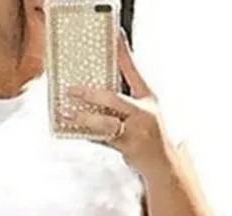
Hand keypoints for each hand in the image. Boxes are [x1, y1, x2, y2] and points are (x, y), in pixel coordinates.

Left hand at [62, 29, 178, 177]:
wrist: (162, 162)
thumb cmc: (149, 133)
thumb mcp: (144, 109)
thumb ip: (127, 95)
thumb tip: (99, 87)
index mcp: (148, 97)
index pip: (134, 70)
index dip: (123, 53)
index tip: (113, 37)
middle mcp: (143, 112)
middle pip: (114, 99)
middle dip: (90, 94)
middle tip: (72, 90)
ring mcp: (136, 131)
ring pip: (106, 123)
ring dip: (85, 119)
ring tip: (69, 114)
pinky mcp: (128, 148)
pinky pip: (104, 140)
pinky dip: (89, 135)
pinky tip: (76, 130)